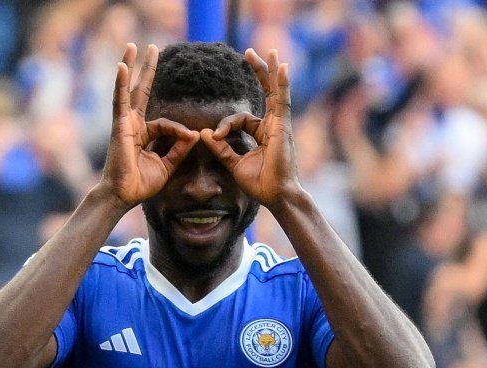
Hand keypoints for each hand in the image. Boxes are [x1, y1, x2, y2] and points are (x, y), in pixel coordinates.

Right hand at [99, 43, 199, 208]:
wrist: (124, 196)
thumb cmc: (141, 184)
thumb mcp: (166, 165)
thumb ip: (179, 149)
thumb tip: (195, 135)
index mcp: (143, 134)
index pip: (165, 123)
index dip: (179, 131)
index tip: (190, 139)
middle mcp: (132, 124)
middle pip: (140, 91)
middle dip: (146, 70)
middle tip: (151, 48)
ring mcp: (124, 123)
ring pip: (128, 90)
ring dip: (131, 67)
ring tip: (133, 46)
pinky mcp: (118, 126)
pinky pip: (120, 101)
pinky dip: (120, 83)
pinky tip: (122, 66)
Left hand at [200, 48, 300, 207]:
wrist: (276, 196)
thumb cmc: (260, 184)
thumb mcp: (234, 163)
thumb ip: (221, 148)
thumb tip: (203, 134)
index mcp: (262, 133)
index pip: (241, 119)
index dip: (225, 125)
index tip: (214, 136)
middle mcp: (273, 126)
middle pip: (266, 93)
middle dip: (259, 73)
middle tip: (249, 52)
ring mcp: (280, 125)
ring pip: (276, 92)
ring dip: (272, 71)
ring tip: (272, 52)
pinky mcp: (283, 127)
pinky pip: (282, 101)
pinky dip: (283, 84)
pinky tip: (282, 68)